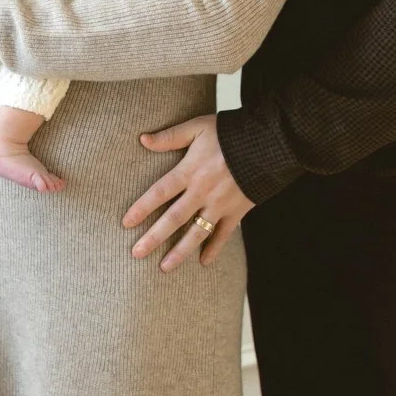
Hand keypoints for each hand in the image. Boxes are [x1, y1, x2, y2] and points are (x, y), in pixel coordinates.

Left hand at [121, 114, 253, 270]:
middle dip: (154, 237)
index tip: (126, 223)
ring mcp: (221, 204)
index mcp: (191, 171)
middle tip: (136, 253)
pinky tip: (203, 262)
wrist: (269, 142)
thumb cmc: (230, 132)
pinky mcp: (237, 211)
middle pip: (174, 218)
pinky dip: (214, 249)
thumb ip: (171, 136)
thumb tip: (143, 139)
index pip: (160, 192)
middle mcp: (203, 191)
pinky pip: (224, 234)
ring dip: (180, 251)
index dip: (142, 208)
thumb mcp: (198, 128)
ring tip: (164, 267)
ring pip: (197, 232)